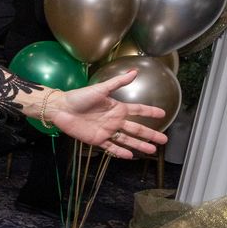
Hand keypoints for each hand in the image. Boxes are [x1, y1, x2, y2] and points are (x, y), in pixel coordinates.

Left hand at [39, 72, 168, 159]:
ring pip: (127, 140)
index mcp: (117, 108)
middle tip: (164, 139)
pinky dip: (120, 152)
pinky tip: (130, 156)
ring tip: (152, 150)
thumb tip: (134, 71)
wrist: (62, 108)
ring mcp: (107, 131)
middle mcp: (114, 120)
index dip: (150, 112)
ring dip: (139, 145)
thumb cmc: (79, 97)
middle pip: (136, 128)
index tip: (162, 114)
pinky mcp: (97, 140)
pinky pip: (111, 147)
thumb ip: (118, 82)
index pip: (138, 110)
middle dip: (150, 134)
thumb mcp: (101, 88)